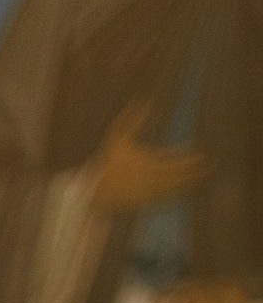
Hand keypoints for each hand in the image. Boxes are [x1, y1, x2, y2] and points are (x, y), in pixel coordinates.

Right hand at [88, 97, 205, 215]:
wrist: (92, 192)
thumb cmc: (106, 161)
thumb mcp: (117, 135)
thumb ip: (132, 117)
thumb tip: (143, 97)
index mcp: (147, 163)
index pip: (175, 160)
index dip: (189, 157)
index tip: (201, 153)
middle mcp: (151, 180)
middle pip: (178, 176)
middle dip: (194, 171)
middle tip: (209, 165)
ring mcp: (148, 194)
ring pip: (174, 189)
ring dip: (188, 184)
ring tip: (200, 177)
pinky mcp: (143, 204)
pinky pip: (164, 202)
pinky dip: (175, 197)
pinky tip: (183, 193)